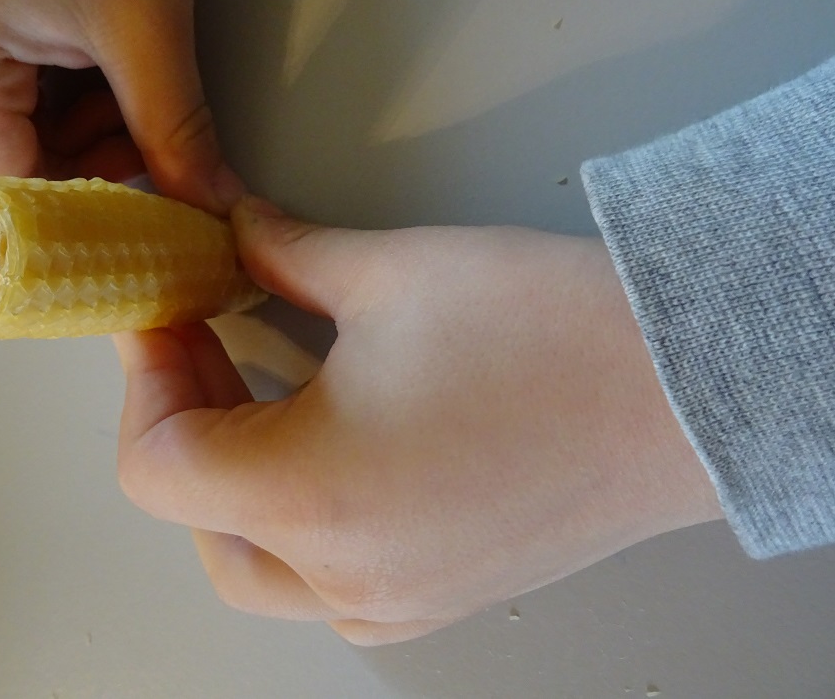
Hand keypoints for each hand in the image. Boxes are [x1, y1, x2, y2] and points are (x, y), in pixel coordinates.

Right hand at [0, 0, 240, 211]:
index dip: (76, 221)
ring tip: (135, 86)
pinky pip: (15, 103)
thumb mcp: (149, 24)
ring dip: (89, 135)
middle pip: (7, 168)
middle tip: (161, 160)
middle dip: (92, 169)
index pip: (0, 189)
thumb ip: (177, 132)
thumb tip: (208, 208)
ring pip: (19, 140)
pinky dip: (71, 106)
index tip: (142, 238)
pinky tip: (107, 71)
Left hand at [114, 198, 723, 644]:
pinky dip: (298, 521)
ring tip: (259, 384)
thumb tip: (233, 233)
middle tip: (206, 340)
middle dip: (184, 425)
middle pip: (199, 524)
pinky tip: (322, 443)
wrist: (689, 388)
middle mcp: (346, 575)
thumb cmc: (551, 330)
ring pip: (258, 567)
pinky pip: (328, 585)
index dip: (145, 379)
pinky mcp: (442, 597)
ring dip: (234, 480)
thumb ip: (280, 254)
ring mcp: (397, 601)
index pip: (159, 465)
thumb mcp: (389, 272)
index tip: (165, 314)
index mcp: (313, 498)